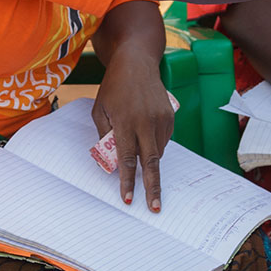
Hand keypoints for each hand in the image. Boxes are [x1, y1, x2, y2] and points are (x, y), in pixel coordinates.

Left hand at [93, 56, 176, 211]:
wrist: (137, 63)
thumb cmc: (113, 88)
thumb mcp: (100, 110)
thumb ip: (106, 135)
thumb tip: (115, 160)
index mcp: (125, 122)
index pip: (127, 159)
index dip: (127, 182)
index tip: (127, 199)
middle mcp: (146, 122)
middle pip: (151, 162)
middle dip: (152, 187)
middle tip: (155, 207)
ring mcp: (161, 120)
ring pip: (157, 152)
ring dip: (149, 159)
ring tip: (138, 144)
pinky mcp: (170, 117)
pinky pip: (163, 140)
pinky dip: (154, 145)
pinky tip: (146, 133)